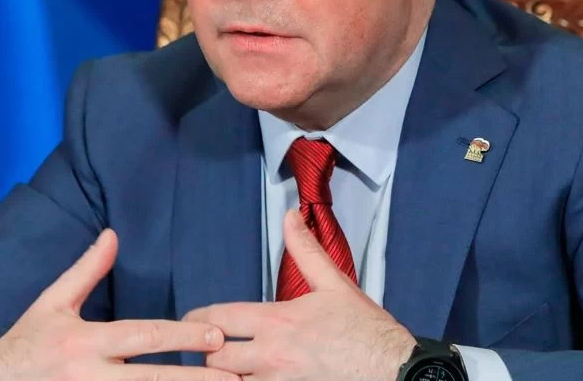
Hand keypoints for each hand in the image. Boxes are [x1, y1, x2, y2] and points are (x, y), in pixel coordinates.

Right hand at [0, 229, 238, 380]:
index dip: (183, 337)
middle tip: (232, 376)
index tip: (217, 336)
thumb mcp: (51, 304)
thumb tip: (111, 235)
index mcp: (86, 342)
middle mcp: (90, 375)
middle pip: (153, 380)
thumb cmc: (24, 345)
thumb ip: (86, 272)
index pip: (144, 337)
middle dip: (194, 379)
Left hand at [185, 209, 415, 380]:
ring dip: (223, 376)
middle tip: (208, 348)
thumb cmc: (365, 328)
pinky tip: (247, 380)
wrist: (391, 367)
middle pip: (214, 358)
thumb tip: (290, 218)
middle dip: (207, 352)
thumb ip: (305, 250)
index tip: (191, 322)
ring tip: (224, 368)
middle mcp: (271, 354)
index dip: (197, 320)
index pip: (218, 319)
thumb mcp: (334, 283)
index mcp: (277, 321)